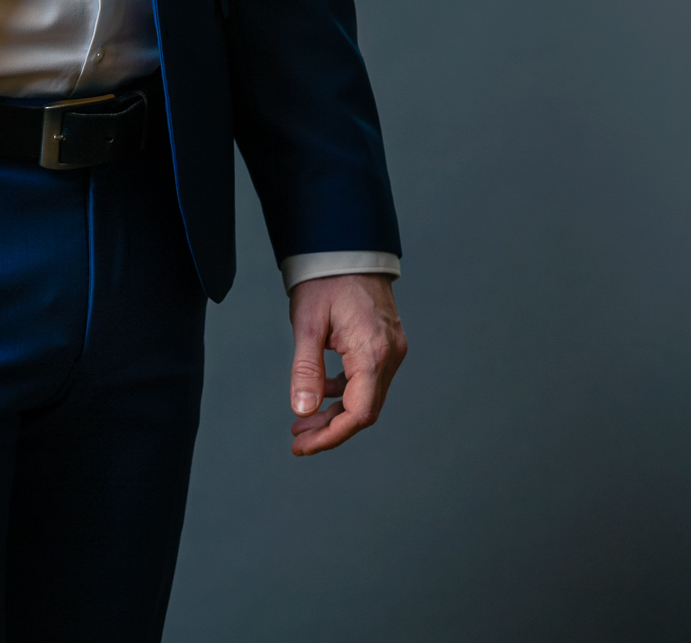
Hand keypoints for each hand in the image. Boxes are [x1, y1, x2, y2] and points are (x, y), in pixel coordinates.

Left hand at [288, 273, 406, 456]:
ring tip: (303, 419)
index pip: (358, 414)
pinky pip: (369, 377)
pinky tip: (322, 390)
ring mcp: (392, 348)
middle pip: (364, 410)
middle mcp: (390, 354)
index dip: (330, 436)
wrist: (346, 245)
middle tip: (297, 436)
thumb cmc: (325, 279)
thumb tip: (303, 411)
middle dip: (330, 427)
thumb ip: (306, 370)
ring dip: (337, 411)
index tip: (302, 446)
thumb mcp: (307, 324)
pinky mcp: (386, 341)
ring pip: (367, 396)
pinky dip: (346, 391)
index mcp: (373, 353)